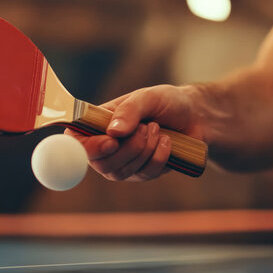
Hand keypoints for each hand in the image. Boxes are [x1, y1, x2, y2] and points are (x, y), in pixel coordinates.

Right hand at [65, 84, 203, 180]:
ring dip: (144, 150)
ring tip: (158, 130)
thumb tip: (113, 132)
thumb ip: (130, 111)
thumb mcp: (148, 97)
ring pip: (121, 172)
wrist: (196, 117)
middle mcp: (106, 146)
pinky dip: (159, 157)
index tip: (110, 142)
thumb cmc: (167, 102)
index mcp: (98, 124)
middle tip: (147, 127)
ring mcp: (123, 162)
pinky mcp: (141, 173)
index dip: (88, 148)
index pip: (76, 142)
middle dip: (128, 148)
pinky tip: (167, 142)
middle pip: (100, 163)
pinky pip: (144, 174)